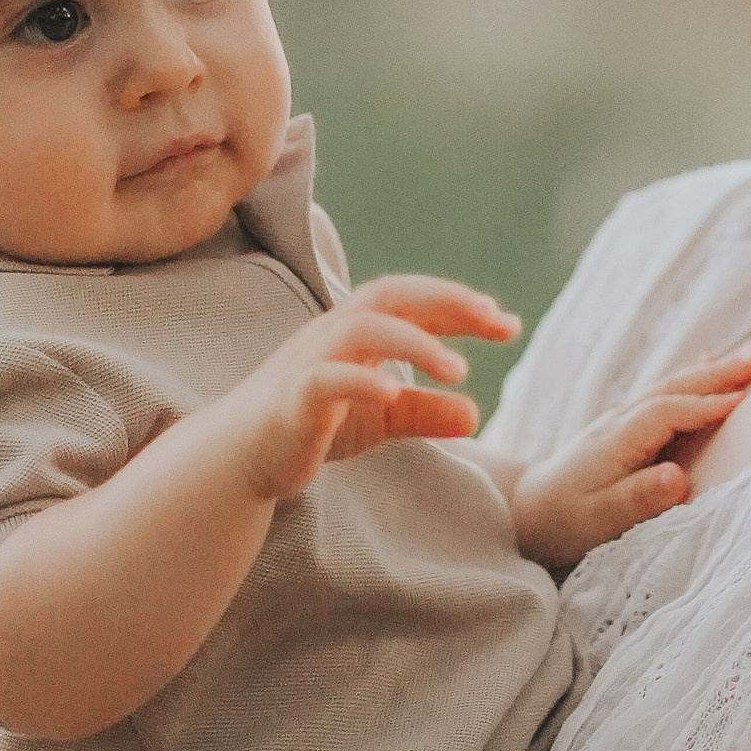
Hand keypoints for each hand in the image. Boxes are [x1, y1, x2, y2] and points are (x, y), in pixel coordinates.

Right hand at [219, 278, 520, 503]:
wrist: (241, 456)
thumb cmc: (310, 426)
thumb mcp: (380, 419)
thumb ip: (424, 413)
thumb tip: (476, 415)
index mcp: (358, 331)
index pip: (414, 302)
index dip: (462, 306)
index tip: (509, 324)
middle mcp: (335, 333)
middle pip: (392, 295)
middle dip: (446, 301)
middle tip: (494, 321)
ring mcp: (311, 362)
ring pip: (363, 329)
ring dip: (414, 343)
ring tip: (457, 370)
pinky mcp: (293, 398)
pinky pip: (327, 379)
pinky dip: (361, 382)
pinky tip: (394, 395)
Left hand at [510, 344, 750, 579]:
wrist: (526, 511)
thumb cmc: (564, 522)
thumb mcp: (598, 520)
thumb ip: (637, 500)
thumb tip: (678, 479)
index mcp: (616, 441)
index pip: (666, 413)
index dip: (704, 406)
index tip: (744, 402)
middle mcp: (619, 422)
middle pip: (672, 388)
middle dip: (718, 373)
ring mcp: (620, 420)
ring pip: (670, 385)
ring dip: (711, 370)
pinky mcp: (624, 427)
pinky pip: (663, 393)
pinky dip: (691, 377)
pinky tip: (708, 364)